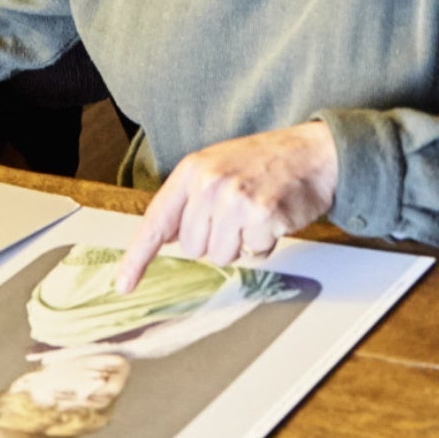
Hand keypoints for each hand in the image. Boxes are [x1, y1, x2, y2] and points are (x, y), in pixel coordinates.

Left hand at [117, 122, 338, 291]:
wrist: (313, 153)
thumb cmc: (265, 162)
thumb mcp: (216, 167)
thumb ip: (189, 199)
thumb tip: (167, 236)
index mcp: (192, 170)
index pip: (157, 220)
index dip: (138, 257)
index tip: (124, 284)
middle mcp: (210, 184)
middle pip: (193, 248)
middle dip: (215, 240)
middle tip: (237, 214)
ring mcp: (235, 199)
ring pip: (221, 255)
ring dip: (241, 244)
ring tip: (256, 214)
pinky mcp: (262, 215)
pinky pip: (253, 252)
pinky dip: (265, 243)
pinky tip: (273, 218)